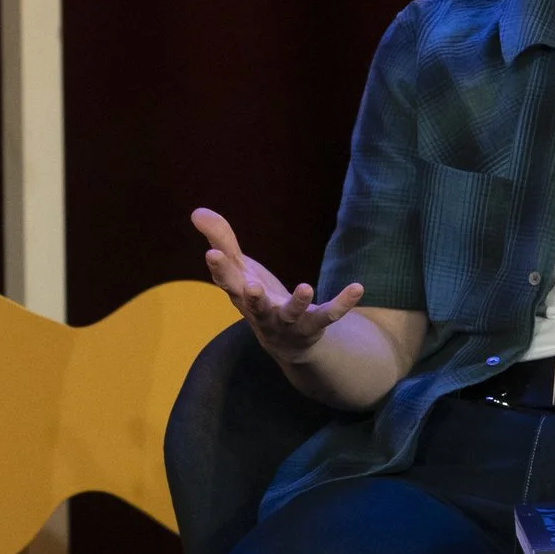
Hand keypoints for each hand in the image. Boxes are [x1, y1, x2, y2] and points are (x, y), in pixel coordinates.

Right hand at [193, 207, 363, 364]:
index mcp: (241, 296)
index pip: (226, 282)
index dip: (219, 268)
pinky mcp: (313, 326)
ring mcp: (288, 323)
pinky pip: (329, 315)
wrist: (286, 343)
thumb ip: (222, 239)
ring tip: (305, 287)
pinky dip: (343, 303)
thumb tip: (197, 211)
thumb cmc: (257, 298)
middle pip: (254, 306)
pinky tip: (357, 288)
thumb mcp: (240, 268)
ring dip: (297, 303)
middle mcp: (261, 313)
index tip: (212, 253)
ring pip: (291, 315)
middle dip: (252, 298)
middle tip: (251, 286)